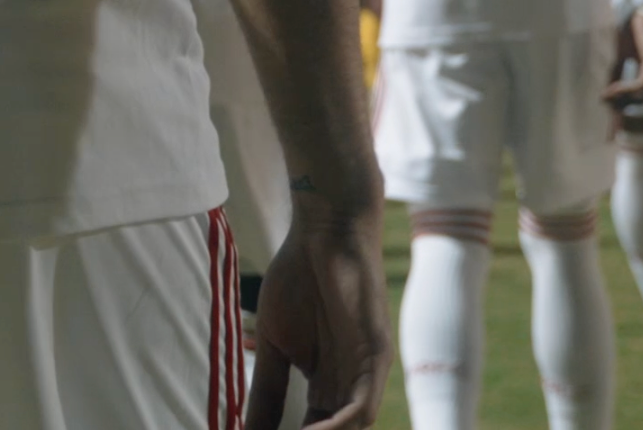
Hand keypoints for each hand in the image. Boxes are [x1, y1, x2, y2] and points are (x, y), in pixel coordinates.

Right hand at [247, 190, 390, 429]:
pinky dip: (337, 427)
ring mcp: (366, 375)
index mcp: (327, 385)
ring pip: (349, 428)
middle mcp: (349, 387)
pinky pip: (361, 408)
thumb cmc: (299, 279)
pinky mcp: (376, 358)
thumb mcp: (273, 343)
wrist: (322, 232)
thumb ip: (266, 388)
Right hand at [602, 10, 642, 106]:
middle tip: (604, 101)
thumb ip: (616, 73)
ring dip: (622, 97)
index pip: (637, 96)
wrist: (637, 11)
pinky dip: (627, 88)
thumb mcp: (618, 56)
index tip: (604, 102)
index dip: (621, 102)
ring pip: (642, 96)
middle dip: (621, 104)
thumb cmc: (629, 31)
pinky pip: (642, 84)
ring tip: (607, 94)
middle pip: (640, 100)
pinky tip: (615, 87)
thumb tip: (606, 92)